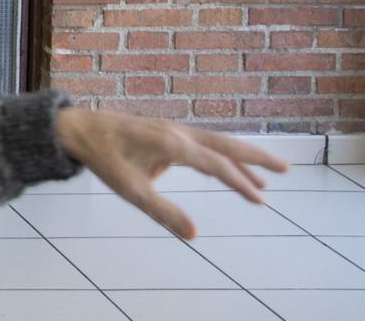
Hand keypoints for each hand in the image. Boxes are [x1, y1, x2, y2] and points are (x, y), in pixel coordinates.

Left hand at [56, 108, 288, 238]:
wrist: (79, 129)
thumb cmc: (104, 158)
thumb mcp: (131, 190)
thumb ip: (163, 212)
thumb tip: (194, 235)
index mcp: (173, 144)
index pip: (217, 165)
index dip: (240, 183)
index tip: (261, 200)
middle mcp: (179, 132)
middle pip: (226, 144)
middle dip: (256, 158)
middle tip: (286, 168)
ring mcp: (173, 129)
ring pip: (215, 143)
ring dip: (240, 158)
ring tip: (264, 179)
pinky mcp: (166, 131)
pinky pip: (201, 143)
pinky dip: (219, 155)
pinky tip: (225, 169)